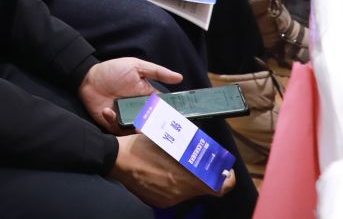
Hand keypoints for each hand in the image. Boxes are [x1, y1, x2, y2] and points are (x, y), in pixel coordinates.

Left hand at [80, 57, 181, 131]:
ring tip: (137, 126)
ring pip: (139, 131)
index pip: (165, 110)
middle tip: (157, 127)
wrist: (88, 77)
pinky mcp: (113, 124)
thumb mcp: (136, 67)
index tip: (181, 120)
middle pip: (154, 124)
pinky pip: (118, 130)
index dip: (173, 115)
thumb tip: (180, 77)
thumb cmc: (112, 70)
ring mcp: (127, 119)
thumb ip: (157, 72)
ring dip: (138, 129)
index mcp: (148, 98)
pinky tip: (108, 111)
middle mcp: (140, 111)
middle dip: (157, 128)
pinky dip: (115, 123)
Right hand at [112, 132, 230, 206]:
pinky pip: (173, 194)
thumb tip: (199, 147)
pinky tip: (160, 173)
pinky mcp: (159, 202)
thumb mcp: (167, 141)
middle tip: (197, 163)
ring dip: (185, 179)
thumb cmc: (141, 146)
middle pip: (202, 187)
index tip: (225, 171)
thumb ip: (186, 148)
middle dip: (202, 175)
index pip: (220, 187)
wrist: (115, 159)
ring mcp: (170, 199)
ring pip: (187, 190)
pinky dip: (172, 185)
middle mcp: (182, 192)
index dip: (227, 180)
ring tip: (174, 165)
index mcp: (187, 177)